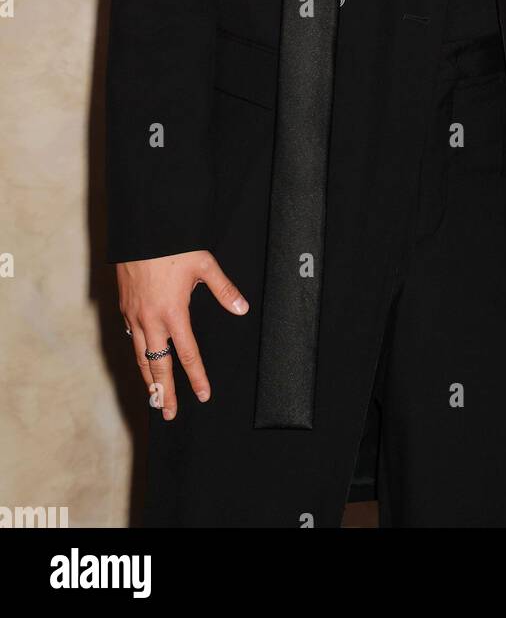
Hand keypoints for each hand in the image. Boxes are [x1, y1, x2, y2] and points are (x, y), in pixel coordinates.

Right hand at [117, 250, 248, 419]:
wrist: (140, 231)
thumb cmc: (173, 247)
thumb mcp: (204, 265)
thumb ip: (224, 290)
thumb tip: (242, 309)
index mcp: (173, 313)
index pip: (188, 354)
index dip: (197, 377)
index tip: (203, 395)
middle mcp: (151, 320)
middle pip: (158, 365)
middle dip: (164, 392)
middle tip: (169, 414)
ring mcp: (134, 316)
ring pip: (140, 356)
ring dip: (148, 379)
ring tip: (154, 398)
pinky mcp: (124, 308)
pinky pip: (131, 339)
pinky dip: (137, 356)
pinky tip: (143, 362)